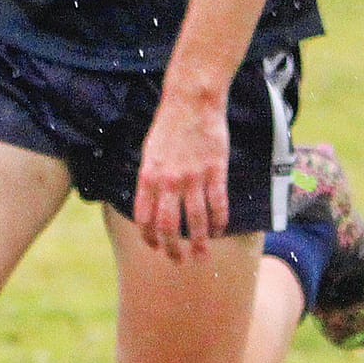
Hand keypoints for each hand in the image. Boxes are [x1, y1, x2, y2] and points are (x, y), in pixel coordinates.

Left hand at [132, 85, 229, 259]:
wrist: (191, 102)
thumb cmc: (169, 126)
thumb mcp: (149, 150)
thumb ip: (151, 177)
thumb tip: (151, 202)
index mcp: (148, 174)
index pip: (144, 215)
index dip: (149, 236)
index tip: (155, 247)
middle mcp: (168, 180)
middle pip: (169, 225)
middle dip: (173, 248)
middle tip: (178, 260)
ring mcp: (193, 177)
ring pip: (196, 221)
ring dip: (199, 243)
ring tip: (202, 256)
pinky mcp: (215, 172)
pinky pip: (218, 205)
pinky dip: (219, 222)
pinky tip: (219, 231)